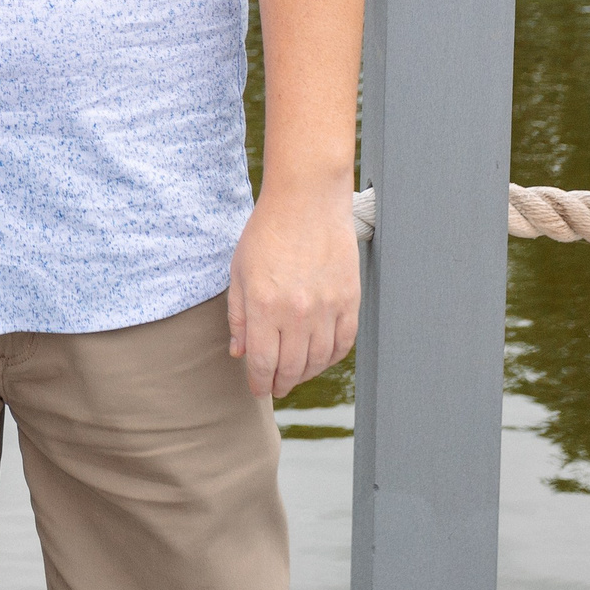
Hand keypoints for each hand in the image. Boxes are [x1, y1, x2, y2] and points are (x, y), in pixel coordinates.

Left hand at [226, 183, 359, 398]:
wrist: (307, 200)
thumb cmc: (268, 231)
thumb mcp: (239, 272)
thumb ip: (239, 316)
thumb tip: (240, 352)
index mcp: (265, 306)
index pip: (263, 363)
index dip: (259, 382)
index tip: (257, 389)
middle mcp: (298, 313)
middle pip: (292, 367)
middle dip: (281, 383)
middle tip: (275, 386)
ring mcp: (328, 307)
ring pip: (320, 360)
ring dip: (306, 374)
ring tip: (295, 374)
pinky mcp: (350, 299)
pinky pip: (344, 342)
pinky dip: (332, 357)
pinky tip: (321, 358)